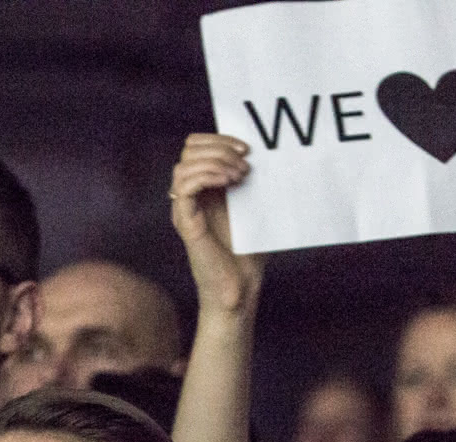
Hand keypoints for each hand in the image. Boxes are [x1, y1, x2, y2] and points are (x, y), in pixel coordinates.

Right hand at [170, 133, 266, 311]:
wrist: (241, 288)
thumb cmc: (249, 253)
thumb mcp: (255, 207)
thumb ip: (253, 182)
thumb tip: (271, 154)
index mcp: (204, 189)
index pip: (198, 146)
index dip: (220, 139)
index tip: (249, 149)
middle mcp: (190, 196)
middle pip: (189, 149)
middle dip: (220, 147)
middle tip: (246, 162)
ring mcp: (185, 209)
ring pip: (184, 165)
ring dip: (215, 162)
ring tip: (240, 174)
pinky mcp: (186, 223)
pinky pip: (184, 187)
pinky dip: (206, 176)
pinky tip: (229, 182)